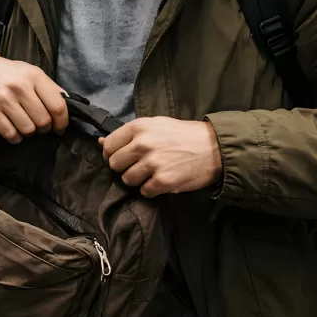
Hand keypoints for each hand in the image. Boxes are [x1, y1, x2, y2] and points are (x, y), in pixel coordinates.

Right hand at [0, 55, 68, 142]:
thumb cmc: (5, 73)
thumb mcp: (29, 71)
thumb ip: (48, 86)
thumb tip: (69, 102)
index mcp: (34, 76)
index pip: (58, 105)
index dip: (62, 122)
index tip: (60, 127)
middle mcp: (19, 87)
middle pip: (43, 121)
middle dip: (44, 128)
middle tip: (40, 126)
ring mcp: (3, 99)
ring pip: (28, 129)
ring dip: (29, 133)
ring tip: (26, 127)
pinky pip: (10, 134)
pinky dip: (15, 138)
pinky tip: (14, 132)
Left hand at [100, 117, 222, 197]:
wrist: (215, 147)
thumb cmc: (183, 135)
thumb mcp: (155, 125)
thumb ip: (129, 134)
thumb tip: (101, 143)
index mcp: (139, 127)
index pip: (108, 146)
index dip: (112, 154)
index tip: (122, 158)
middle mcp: (143, 144)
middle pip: (114, 164)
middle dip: (124, 168)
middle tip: (139, 166)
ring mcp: (153, 163)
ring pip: (127, 180)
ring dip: (137, 180)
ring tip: (152, 174)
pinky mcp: (164, 181)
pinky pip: (144, 191)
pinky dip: (151, 190)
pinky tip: (161, 181)